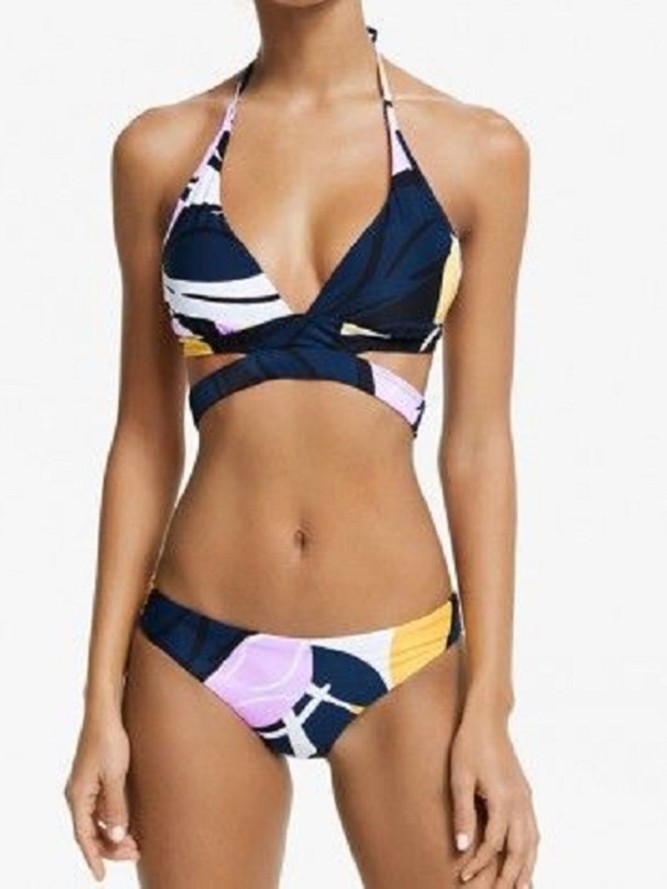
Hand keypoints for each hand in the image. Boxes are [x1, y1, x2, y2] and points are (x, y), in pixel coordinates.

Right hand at [64, 711, 139, 880]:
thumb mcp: (115, 776)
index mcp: (78, 795)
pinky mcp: (96, 778)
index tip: (100, 877)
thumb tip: (116, 836)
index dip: (93, 857)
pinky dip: (113, 819)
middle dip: (110, 847)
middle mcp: (78, 794)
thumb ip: (115, 807)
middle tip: (135, 853)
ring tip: (136, 842)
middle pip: (90, 832)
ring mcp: (86, 786)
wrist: (106, 712)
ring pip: (97, 820)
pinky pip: (101, 807)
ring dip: (114, 833)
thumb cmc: (109, 739)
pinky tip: (128, 822)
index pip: (84, 836)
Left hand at [449, 707, 538, 886]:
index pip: (493, 845)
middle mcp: (520, 802)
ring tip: (520, 888)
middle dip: (510, 876)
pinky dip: (532, 850)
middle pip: (520, 850)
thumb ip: (462, 813)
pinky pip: (533, 830)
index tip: (464, 877)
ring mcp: (525, 798)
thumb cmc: (470, 745)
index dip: (480, 864)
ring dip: (526, 867)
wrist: (488, 720)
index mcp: (503, 799)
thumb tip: (460, 846)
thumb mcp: (460, 777)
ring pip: (532, 843)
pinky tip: (527, 860)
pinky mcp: (525, 794)